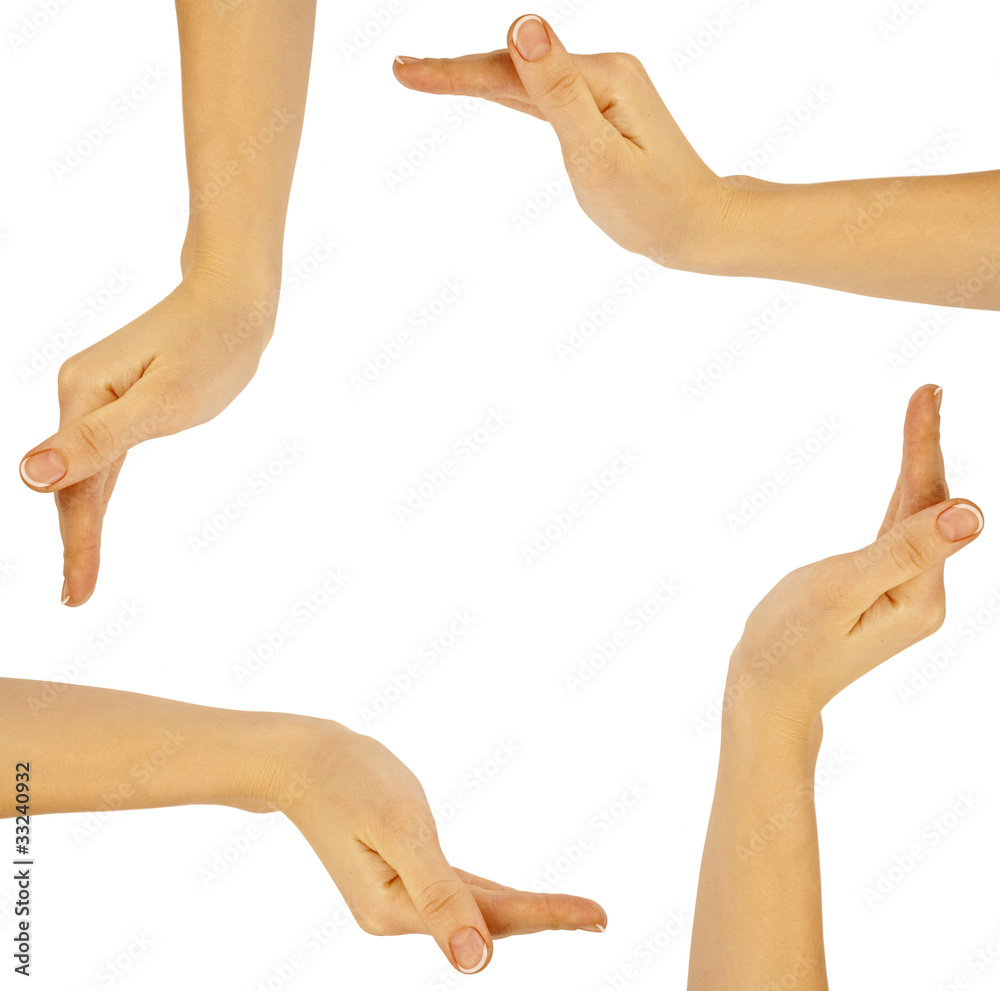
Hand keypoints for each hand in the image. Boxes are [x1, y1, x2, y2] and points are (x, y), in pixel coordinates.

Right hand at [18, 270, 275, 605]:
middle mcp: (80, 395)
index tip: (75, 596)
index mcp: (83, 396)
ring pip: (87, 472)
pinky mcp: (119, 397)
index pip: (76, 488)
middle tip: (75, 598)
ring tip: (81, 575)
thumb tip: (31, 472)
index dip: (77, 545)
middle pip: (74, 484)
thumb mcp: (165, 400)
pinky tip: (93, 514)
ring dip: (83, 522)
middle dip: (76, 542)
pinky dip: (98, 490)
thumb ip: (100, 439)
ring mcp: (98, 396)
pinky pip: (103, 456)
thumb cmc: (211, 346)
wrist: (232, 300)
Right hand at [261, 718, 605, 973]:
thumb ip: (437, 894)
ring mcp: (398, 898)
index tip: (597, 915)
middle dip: (544, 916)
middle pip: (486, 920)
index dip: (546, 915)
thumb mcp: (398, 829)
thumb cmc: (349, 781)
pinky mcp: (400, 877)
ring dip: (524, 910)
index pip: (488, 919)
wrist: (304, 761)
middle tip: (600, 915)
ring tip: (574, 913)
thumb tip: (476, 961)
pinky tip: (514, 901)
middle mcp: (397, 914)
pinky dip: (491, 895)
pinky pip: (458, 891)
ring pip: (475, 908)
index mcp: (395, 910)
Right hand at [393, 14, 744, 272]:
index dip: (455, 72)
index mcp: (601, 77)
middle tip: (401, 71)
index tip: (406, 71)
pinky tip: (481, 87)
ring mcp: (600, 90)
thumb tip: (525, 28)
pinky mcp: (598, 111)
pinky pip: (539, 97)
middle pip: (513, 67)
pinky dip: (503, 91)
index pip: (513, 71)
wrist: (698, 225)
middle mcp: (601, 72)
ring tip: (423, 76)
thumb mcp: (601, 156)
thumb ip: (559, 93)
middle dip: (455, 71)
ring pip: (522, 81)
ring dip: (473, 77)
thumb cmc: (654, 204)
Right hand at [727, 384, 983, 730]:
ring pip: (916, 515)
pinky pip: (899, 531)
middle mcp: (924, 593)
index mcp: (920, 594)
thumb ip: (903, 551)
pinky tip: (908, 475)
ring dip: (918, 463)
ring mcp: (905, 593)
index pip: (929, 505)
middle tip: (928, 389)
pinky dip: (902, 494)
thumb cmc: (791, 644)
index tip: (928, 393)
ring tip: (922, 412)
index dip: (926, 446)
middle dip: (927, 445)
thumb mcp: (841, 591)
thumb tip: (971, 515)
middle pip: (930, 505)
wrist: (769, 689)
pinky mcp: (884, 590)